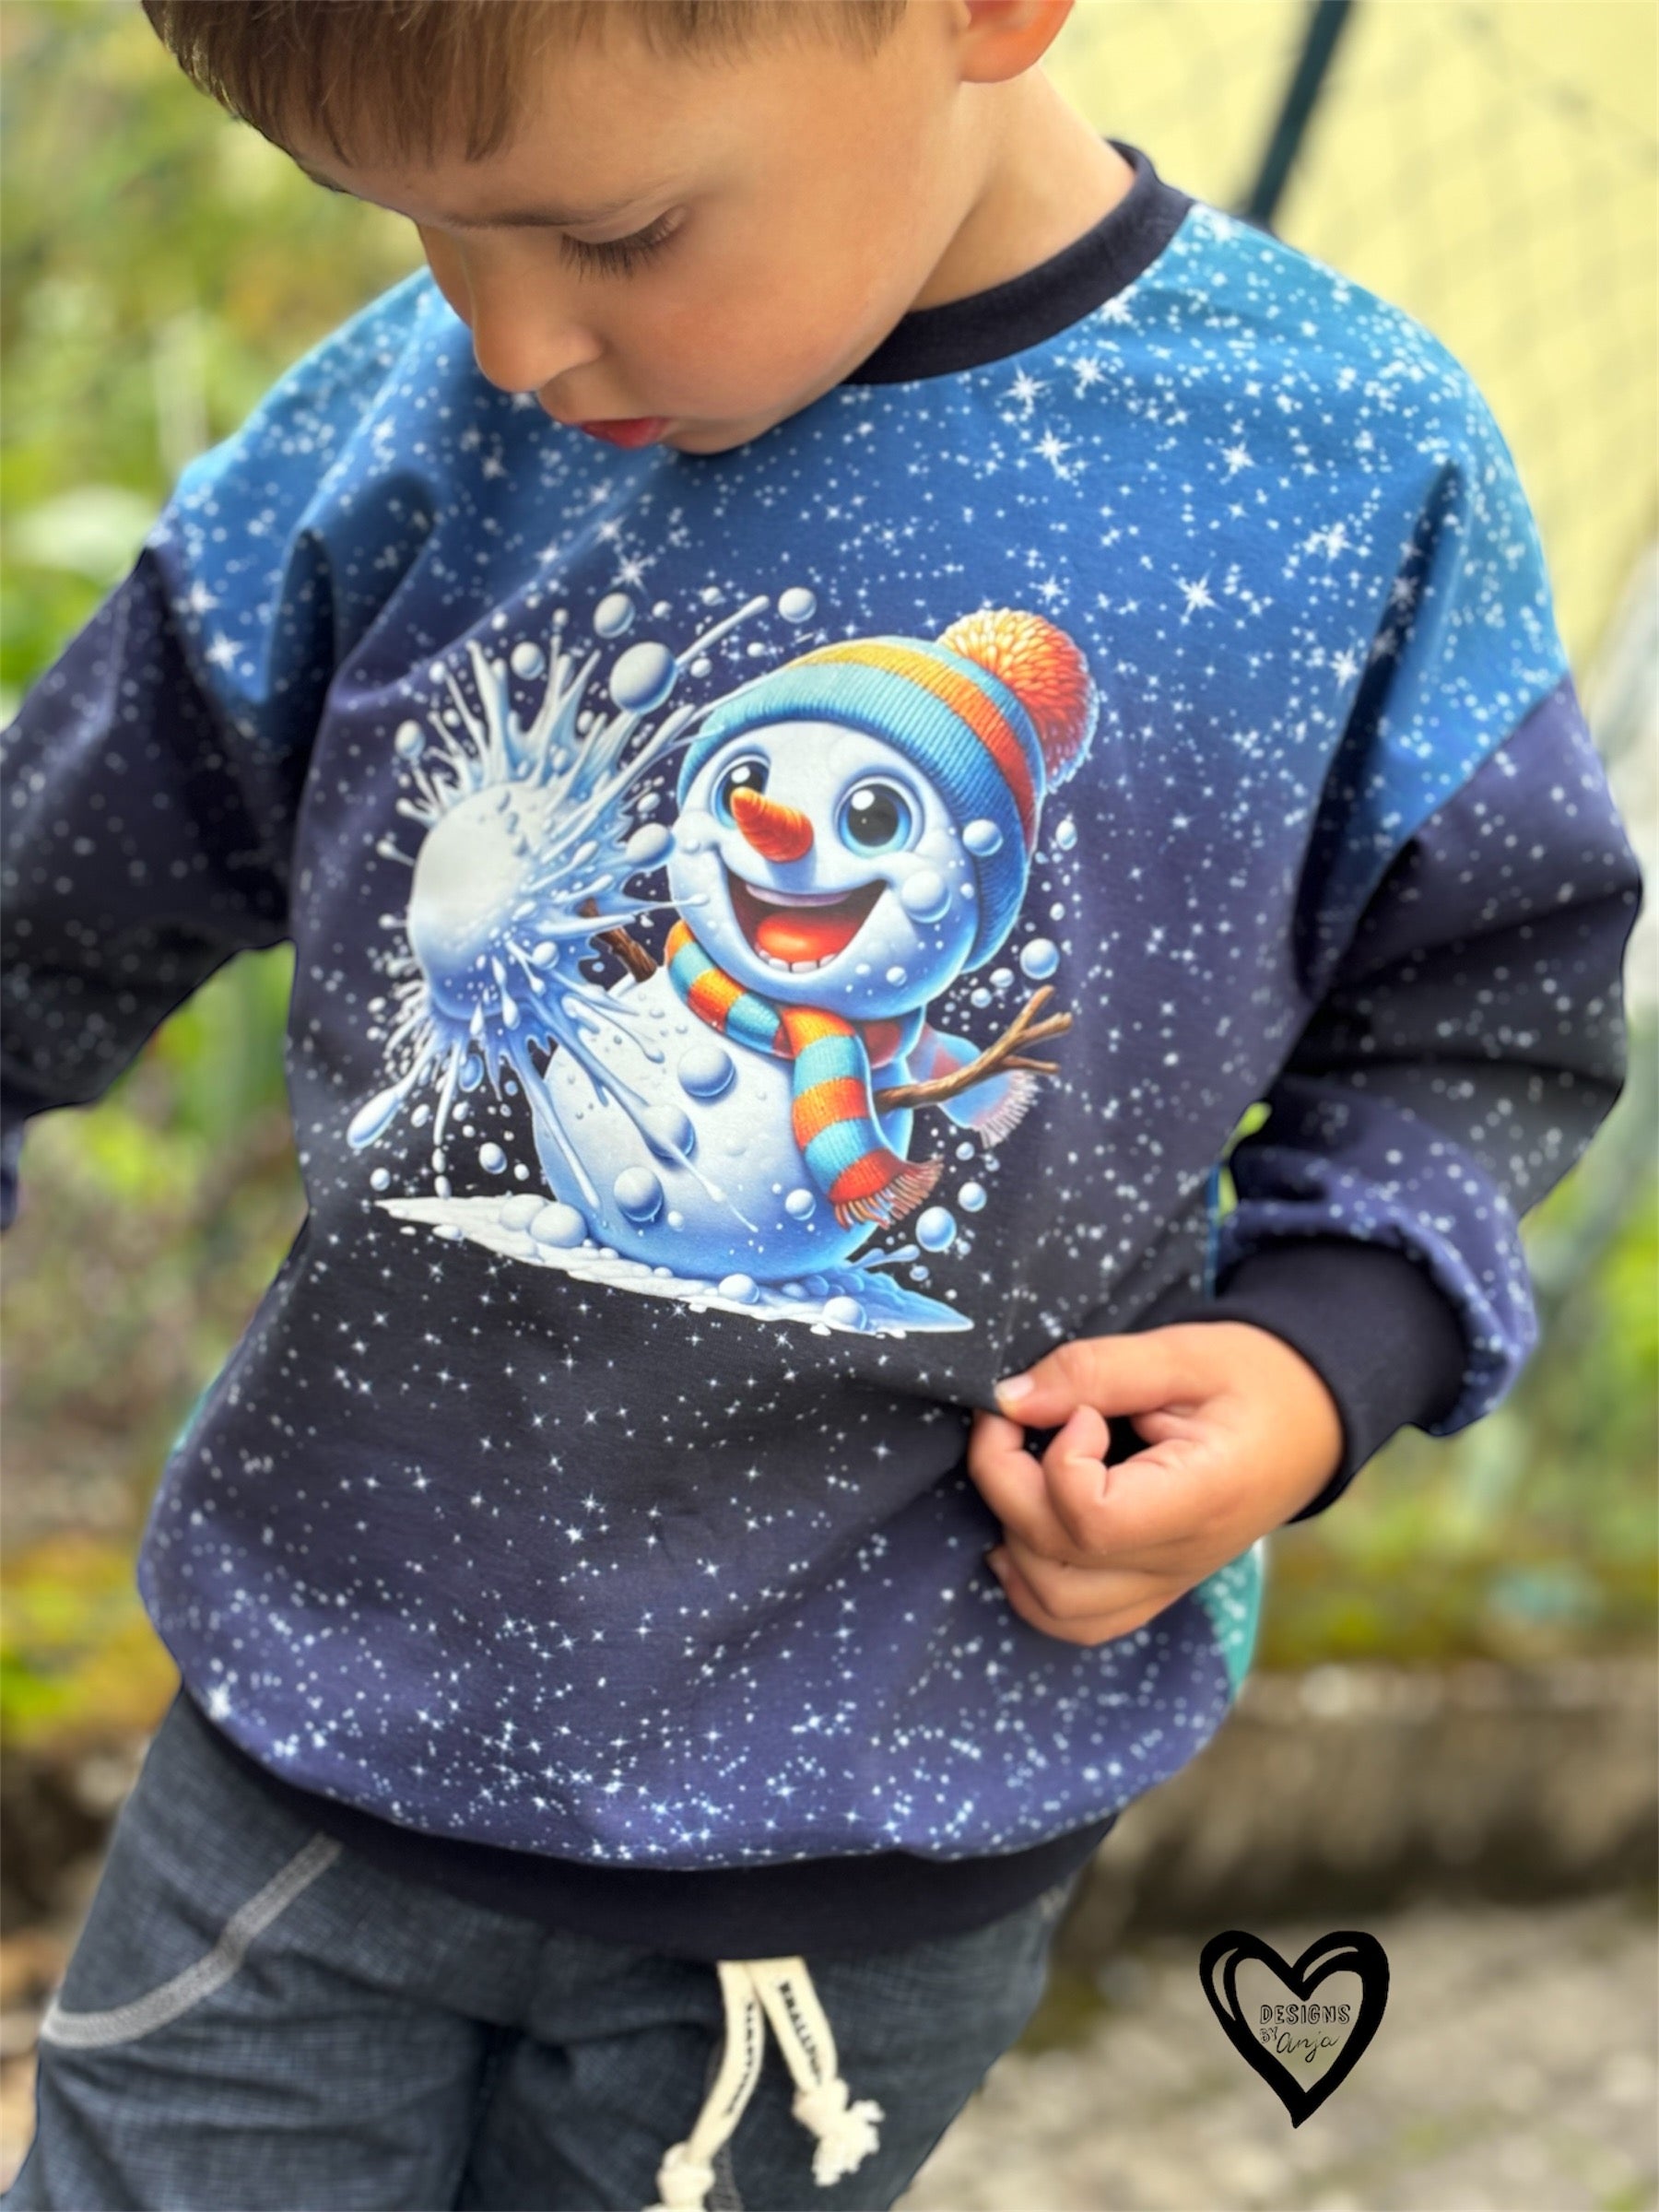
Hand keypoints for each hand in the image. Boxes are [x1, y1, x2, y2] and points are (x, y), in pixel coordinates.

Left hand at [967, 1324, 1344, 1645]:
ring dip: (1012, 1534)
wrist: (1310, 1421)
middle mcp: (1182, 1558)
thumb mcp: (1183, 1352)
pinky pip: (1075, 1619)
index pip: (1094, 1521)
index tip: (1078, 1413)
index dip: (1058, 1463)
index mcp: (1203, 1499)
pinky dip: (1031, 1582)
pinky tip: (1023, 1527)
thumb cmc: (1253, 1379)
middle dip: (1005, 1482)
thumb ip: (1095, 1371)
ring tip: (1018, 1467)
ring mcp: (1166, 1584)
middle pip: (1057, 1560)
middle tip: (1018, 1417)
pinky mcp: (1152, 1588)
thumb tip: (1009, 1401)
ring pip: (1055, 1606)